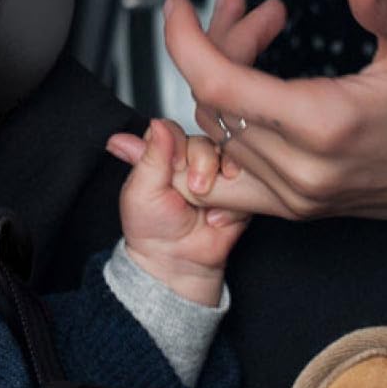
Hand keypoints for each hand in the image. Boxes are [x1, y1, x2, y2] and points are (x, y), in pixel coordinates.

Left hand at [106, 119, 248, 305]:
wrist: (175, 264)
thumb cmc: (151, 228)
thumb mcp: (141, 190)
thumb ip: (150, 155)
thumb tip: (156, 123)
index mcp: (162, 153)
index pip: (173, 129)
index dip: (175, 144)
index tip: (173, 167)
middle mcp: (189, 160)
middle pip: (204, 141)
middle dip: (201, 163)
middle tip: (194, 189)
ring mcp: (215, 175)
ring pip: (227, 158)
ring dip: (219, 180)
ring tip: (205, 202)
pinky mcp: (236, 193)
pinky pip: (245, 184)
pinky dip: (232, 202)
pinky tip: (216, 218)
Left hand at [166, 0, 386, 220]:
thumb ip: (386, 7)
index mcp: (327, 126)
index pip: (219, 85)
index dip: (185, 39)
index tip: (177, 3)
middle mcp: (305, 172)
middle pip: (215, 103)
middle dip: (219, 44)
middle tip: (252, 6)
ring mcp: (303, 196)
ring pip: (221, 134)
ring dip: (224, 79)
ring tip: (258, 31)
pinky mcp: (306, 205)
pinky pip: (234, 178)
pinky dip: (218, 137)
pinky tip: (226, 97)